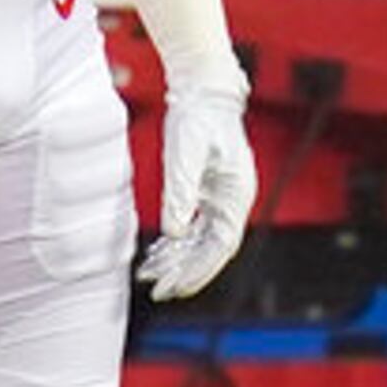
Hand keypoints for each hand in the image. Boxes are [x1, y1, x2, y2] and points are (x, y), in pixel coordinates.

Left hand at [141, 65, 255, 300]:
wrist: (203, 93)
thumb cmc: (198, 119)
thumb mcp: (185, 155)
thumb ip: (181, 194)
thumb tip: (175, 232)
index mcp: (236, 196)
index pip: (222, 246)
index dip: (200, 270)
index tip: (177, 287)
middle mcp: (232, 201)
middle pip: (211, 249)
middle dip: (186, 273)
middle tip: (158, 293)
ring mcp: (220, 197)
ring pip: (200, 240)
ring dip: (177, 260)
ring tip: (149, 277)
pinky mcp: (205, 191)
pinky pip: (192, 225)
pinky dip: (174, 242)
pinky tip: (154, 254)